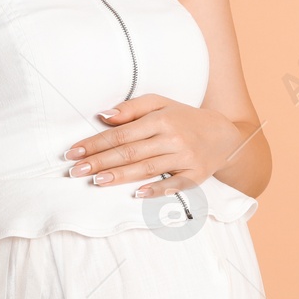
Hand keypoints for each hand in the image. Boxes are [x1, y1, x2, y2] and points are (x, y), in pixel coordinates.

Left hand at [63, 94, 244, 196]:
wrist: (224, 135)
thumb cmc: (185, 118)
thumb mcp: (161, 103)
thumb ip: (132, 108)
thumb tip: (104, 116)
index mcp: (162, 119)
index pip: (122, 133)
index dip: (96, 143)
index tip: (74, 152)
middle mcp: (173, 138)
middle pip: (130, 152)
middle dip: (100, 162)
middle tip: (76, 171)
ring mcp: (185, 158)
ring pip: (147, 168)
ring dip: (120, 176)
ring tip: (97, 181)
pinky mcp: (195, 176)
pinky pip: (173, 185)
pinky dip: (156, 190)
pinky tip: (137, 195)